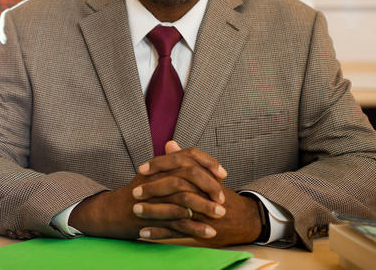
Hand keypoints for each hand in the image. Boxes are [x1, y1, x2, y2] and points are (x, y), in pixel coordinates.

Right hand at [68, 141, 227, 239]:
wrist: (111, 212)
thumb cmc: (136, 194)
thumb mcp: (152, 174)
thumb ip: (170, 162)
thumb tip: (181, 149)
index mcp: (159, 165)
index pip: (187, 155)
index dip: (207, 162)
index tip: (223, 172)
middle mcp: (156, 177)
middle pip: (188, 175)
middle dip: (210, 185)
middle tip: (222, 197)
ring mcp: (153, 197)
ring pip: (185, 199)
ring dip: (206, 207)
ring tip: (220, 215)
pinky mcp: (152, 218)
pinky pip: (177, 222)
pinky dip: (195, 228)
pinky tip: (208, 232)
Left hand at [135, 141, 262, 246]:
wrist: (241, 218)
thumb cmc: (216, 193)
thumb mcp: (203, 174)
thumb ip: (184, 159)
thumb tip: (169, 143)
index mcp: (203, 175)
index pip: (180, 164)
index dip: (159, 165)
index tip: (141, 168)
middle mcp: (204, 191)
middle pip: (176, 186)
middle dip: (153, 188)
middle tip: (134, 191)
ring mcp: (203, 211)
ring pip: (175, 210)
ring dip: (153, 211)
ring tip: (136, 211)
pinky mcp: (200, 229)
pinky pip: (177, 231)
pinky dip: (159, 233)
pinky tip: (144, 232)